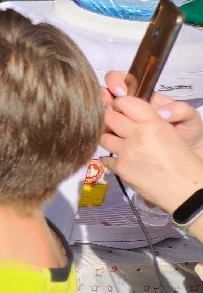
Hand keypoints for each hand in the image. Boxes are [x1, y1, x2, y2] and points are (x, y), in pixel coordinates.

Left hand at [99, 82, 202, 214]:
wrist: (188, 191)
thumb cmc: (184, 160)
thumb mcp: (170, 132)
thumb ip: (149, 119)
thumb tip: (127, 111)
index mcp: (153, 122)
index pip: (125, 101)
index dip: (120, 103)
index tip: (121, 108)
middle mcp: (137, 135)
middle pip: (109, 117)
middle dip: (110, 119)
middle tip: (116, 125)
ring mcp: (127, 152)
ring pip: (104, 137)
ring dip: (109, 138)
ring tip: (118, 142)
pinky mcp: (121, 169)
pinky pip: (106, 158)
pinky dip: (111, 159)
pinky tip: (121, 159)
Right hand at [104, 70, 202, 151]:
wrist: (188, 154)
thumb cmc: (187, 132)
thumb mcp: (189, 118)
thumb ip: (180, 109)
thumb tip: (162, 112)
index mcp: (142, 97)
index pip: (121, 80)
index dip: (116, 82)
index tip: (120, 91)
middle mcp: (127, 108)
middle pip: (104, 94)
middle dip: (102, 96)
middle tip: (107, 105)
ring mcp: (120, 123)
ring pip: (100, 113)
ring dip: (99, 115)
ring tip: (106, 122)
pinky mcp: (117, 140)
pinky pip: (103, 133)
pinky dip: (100, 132)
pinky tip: (106, 135)